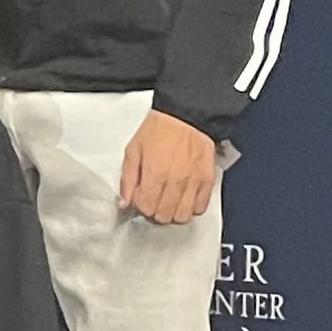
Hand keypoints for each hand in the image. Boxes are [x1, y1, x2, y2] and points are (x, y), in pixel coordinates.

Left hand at [117, 106, 219, 225]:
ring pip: (183, 216)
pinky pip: (201, 207)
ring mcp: (193, 181)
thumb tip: (124, 203)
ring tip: (169, 201)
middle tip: (154, 199)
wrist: (185, 114)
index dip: (141, 205)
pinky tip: (184, 199)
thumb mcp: (133, 150)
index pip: (146, 208)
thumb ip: (127, 179)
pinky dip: (192, 208)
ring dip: (173, 213)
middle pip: (164, 215)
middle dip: (155, 211)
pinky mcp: (207, 179)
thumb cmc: (158, 130)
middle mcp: (175, 181)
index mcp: (154, 173)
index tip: (141, 197)